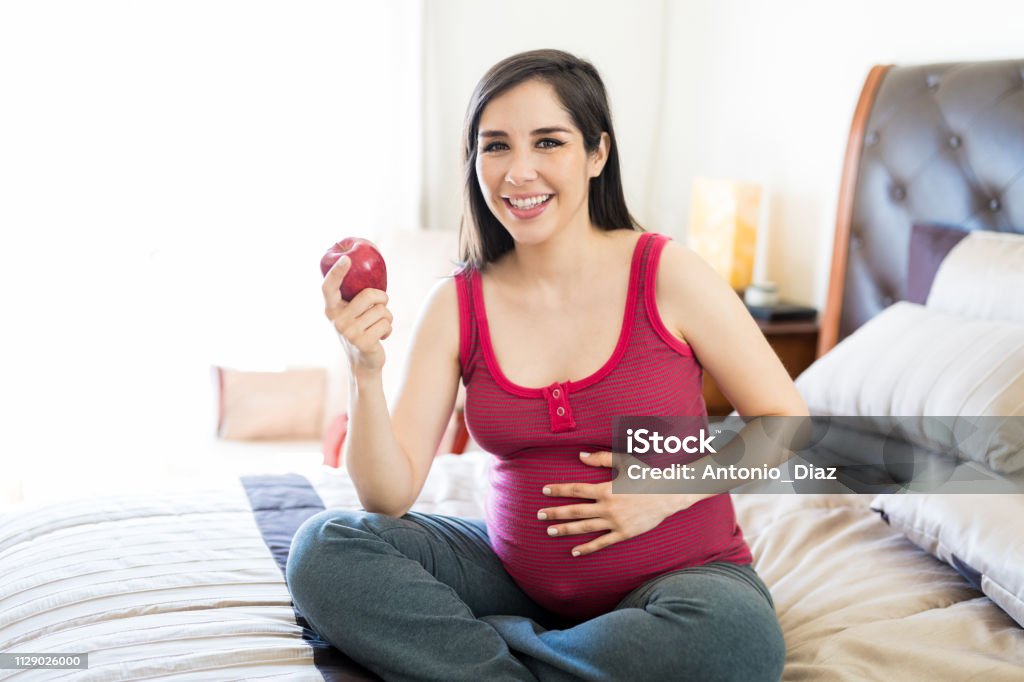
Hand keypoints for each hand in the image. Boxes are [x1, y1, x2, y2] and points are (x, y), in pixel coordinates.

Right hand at [322, 255, 392, 373]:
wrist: (364, 362)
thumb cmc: (362, 329)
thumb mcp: (353, 313)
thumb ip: (355, 296)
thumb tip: (366, 266)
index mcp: (331, 309)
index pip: (329, 287)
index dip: (336, 272)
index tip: (346, 259)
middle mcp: (336, 320)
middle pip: (368, 296)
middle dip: (382, 298)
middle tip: (382, 305)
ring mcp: (348, 332)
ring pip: (381, 311)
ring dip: (386, 317)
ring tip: (378, 326)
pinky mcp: (362, 342)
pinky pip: (385, 324)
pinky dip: (388, 329)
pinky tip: (380, 337)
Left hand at [539, 450, 712, 556]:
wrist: (670, 494)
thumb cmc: (647, 474)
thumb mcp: (625, 461)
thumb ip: (601, 459)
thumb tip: (580, 456)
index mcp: (606, 489)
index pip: (576, 490)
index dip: (559, 490)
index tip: (544, 491)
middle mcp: (607, 507)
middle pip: (576, 510)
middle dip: (555, 513)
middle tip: (539, 515)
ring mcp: (615, 522)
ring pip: (585, 528)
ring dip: (566, 529)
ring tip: (550, 532)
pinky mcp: (624, 533)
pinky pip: (602, 543)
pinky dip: (587, 548)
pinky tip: (574, 552)